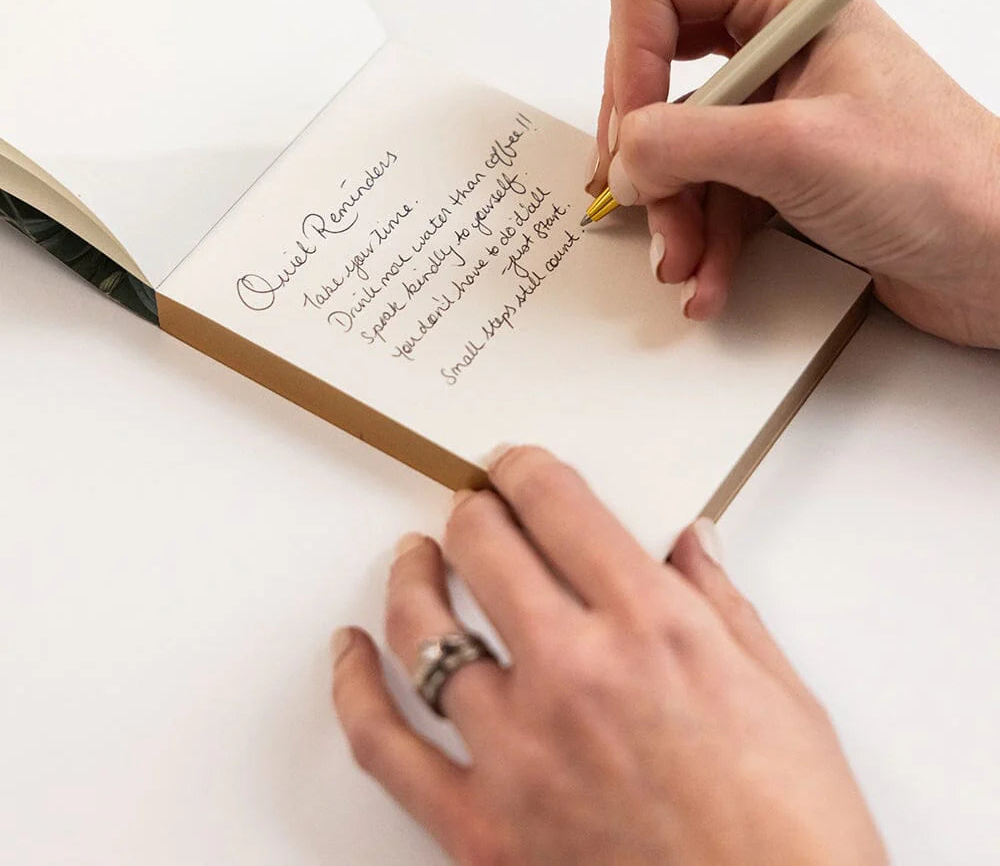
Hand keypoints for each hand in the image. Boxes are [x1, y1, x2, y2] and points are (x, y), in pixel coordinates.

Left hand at [332, 446, 885, 865]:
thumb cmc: (793, 836)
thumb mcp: (781, 696)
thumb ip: (720, 604)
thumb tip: (691, 544)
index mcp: (653, 627)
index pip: (556, 504)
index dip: (525, 467)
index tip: (516, 467)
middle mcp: (575, 674)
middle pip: (483, 546)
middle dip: (475, 510)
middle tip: (476, 508)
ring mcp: (518, 752)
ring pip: (424, 631)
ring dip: (413, 578)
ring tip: (415, 560)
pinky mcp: (482, 830)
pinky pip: (385, 745)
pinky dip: (353, 688)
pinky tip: (350, 653)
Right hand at [587, 0, 999, 347]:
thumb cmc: (942, 181)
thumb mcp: (795, 150)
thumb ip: (687, 143)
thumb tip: (624, 157)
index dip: (627, 52)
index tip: (634, 128)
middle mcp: (775, 44)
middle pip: (652, 68)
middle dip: (647, 147)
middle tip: (647, 195)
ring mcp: (776, 109)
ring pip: (674, 144)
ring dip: (671, 209)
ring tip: (685, 259)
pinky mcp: (780, 169)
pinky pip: (706, 193)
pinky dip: (699, 238)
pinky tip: (709, 278)